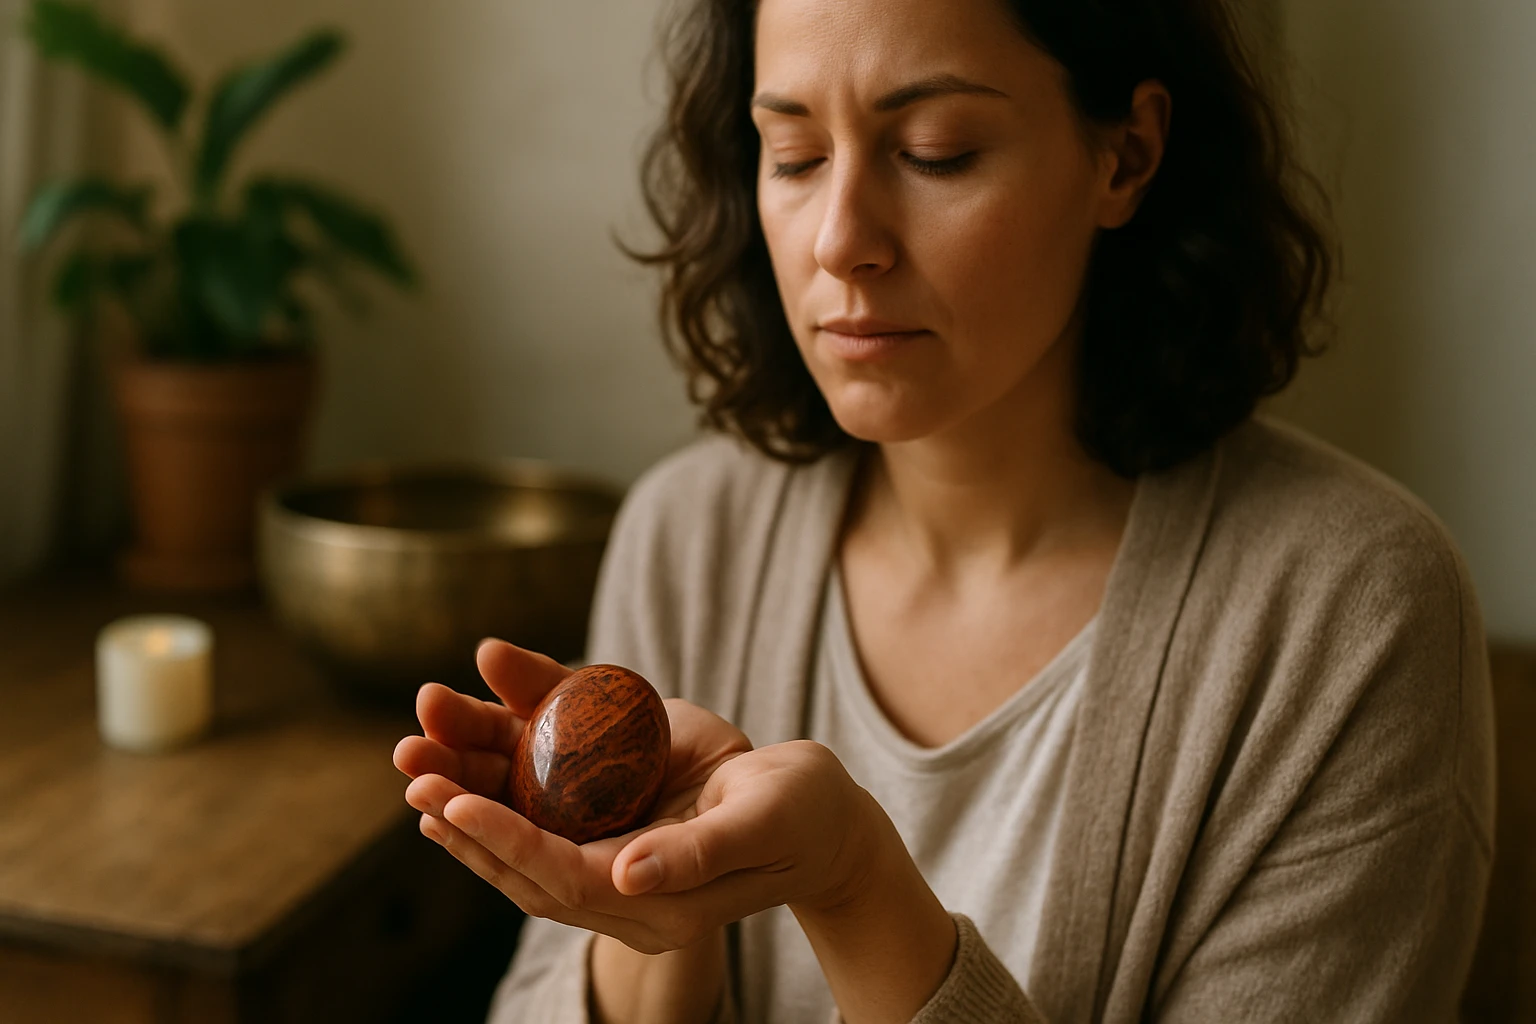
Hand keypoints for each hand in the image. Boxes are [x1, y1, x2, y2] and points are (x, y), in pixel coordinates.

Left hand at [393, 641, 766, 942]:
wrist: (823, 820)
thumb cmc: (803, 815)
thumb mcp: (761, 824)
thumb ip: (698, 853)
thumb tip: (626, 875)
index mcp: (659, 902)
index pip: (564, 877)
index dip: (508, 840)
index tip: (456, 802)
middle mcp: (625, 889)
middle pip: (527, 869)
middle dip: (468, 826)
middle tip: (415, 781)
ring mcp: (618, 862)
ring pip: (527, 848)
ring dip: (471, 814)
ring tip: (416, 777)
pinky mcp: (617, 830)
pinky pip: (546, 822)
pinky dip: (500, 803)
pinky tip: (462, 780)